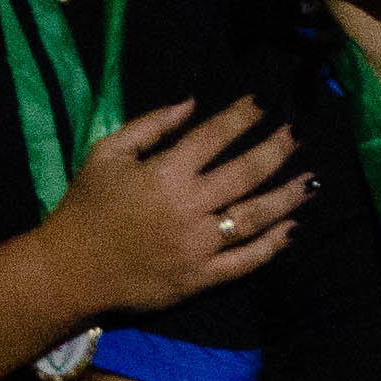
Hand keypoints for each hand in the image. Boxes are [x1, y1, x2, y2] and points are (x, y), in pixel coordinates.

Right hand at [42, 97, 307, 317]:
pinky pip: (244, 262)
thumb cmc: (85, 207)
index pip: (215, 136)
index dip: (243, 116)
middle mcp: (189, 207)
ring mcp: (197, 246)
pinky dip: (271, 247)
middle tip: (298, 134)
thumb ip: (150, 125)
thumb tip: (191, 103)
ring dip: (287, 198)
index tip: (265, 103)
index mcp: (165, 173)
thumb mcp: (106, 154)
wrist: (69, 270)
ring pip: (254, 218)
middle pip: (246, 173)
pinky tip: (291, 230)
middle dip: (277, 149)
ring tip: (311, 182)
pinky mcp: (199, 278)